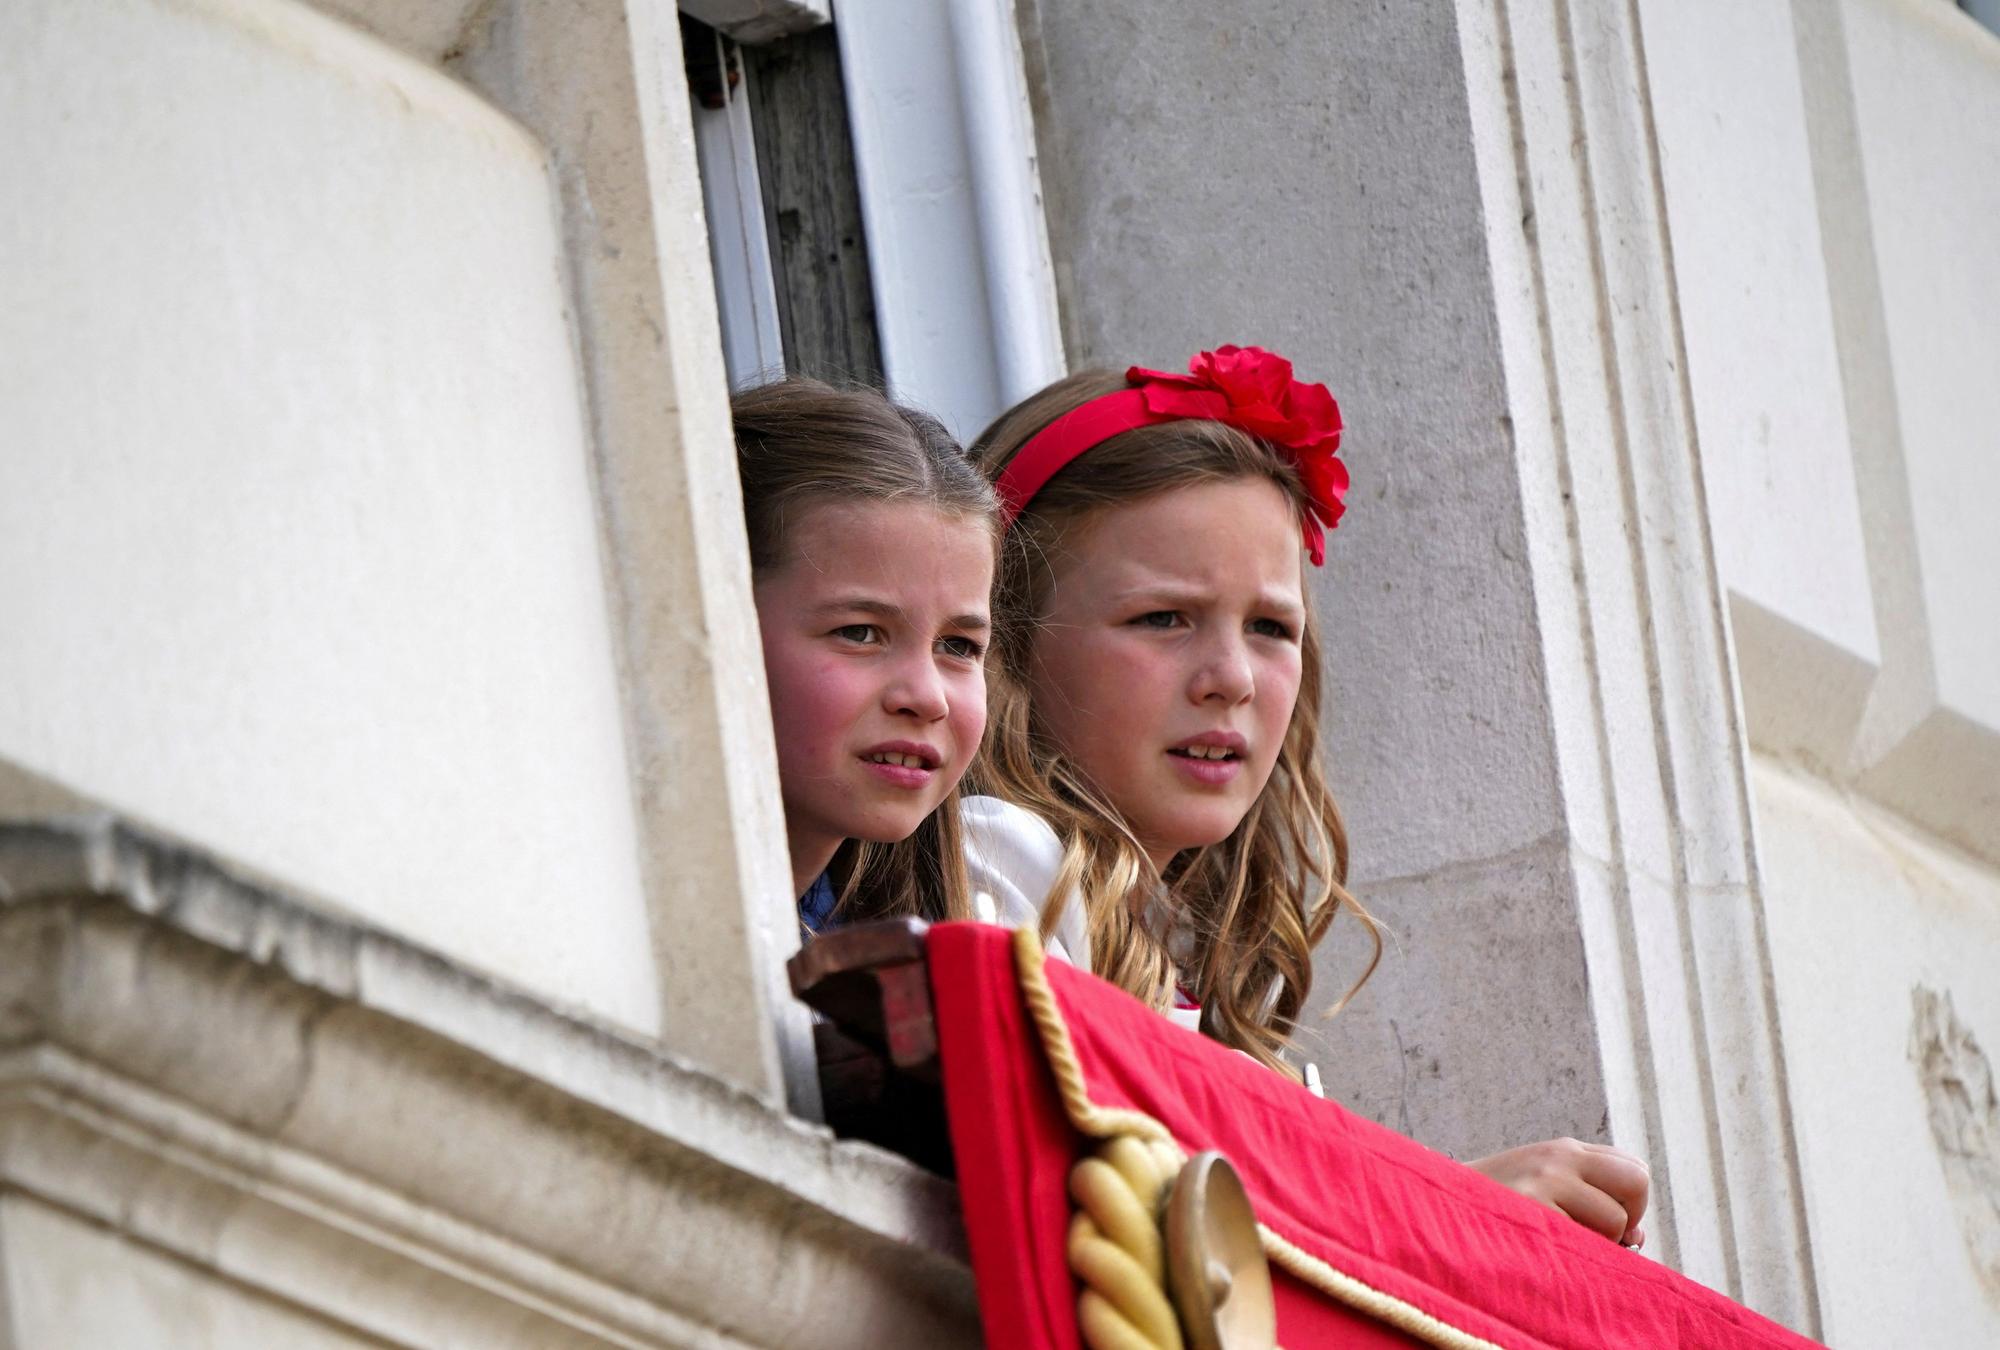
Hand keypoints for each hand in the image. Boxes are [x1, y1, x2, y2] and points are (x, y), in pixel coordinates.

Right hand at [1465, 1137, 1649, 1247]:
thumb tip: (1638, 1237)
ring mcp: (1544, 1182)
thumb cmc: (1492, 1210)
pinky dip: (1575, 1256)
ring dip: (1597, 1244)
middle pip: (1637, 1183)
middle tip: (1596, 1237)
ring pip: (1615, 1221)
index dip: (1630, 1203)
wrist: (1433, 1211)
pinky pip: (1586, 1243)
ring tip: (1557, 1244)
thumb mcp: (1540, 1188)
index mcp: (1562, 1150)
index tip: (1602, 1223)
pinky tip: (1544, 1252)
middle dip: (1628, 1219)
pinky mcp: (1533, 1210)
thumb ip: (1589, 1201)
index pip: (1634, 1169)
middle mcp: (1557, 1158)